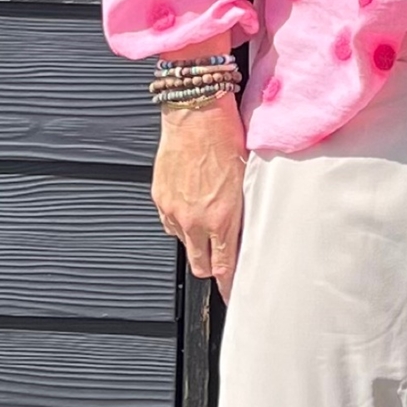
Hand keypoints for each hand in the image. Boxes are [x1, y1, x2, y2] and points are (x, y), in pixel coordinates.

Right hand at [152, 93, 247, 302]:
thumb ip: (244, 215)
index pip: (224, 268)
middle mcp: (195, 220)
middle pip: (200, 266)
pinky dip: (181, 221)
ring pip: (185, 244)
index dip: (229, 286)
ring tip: (207, 219)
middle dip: (211, 269)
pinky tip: (192, 205)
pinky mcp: (160, 197)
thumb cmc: (227, 137)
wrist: (196, 111)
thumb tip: (246, 237)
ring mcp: (174, 210)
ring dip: (196, 240)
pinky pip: (170, 223)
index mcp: (222, 218)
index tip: (234, 295)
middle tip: (220, 264)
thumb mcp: (247, 181)